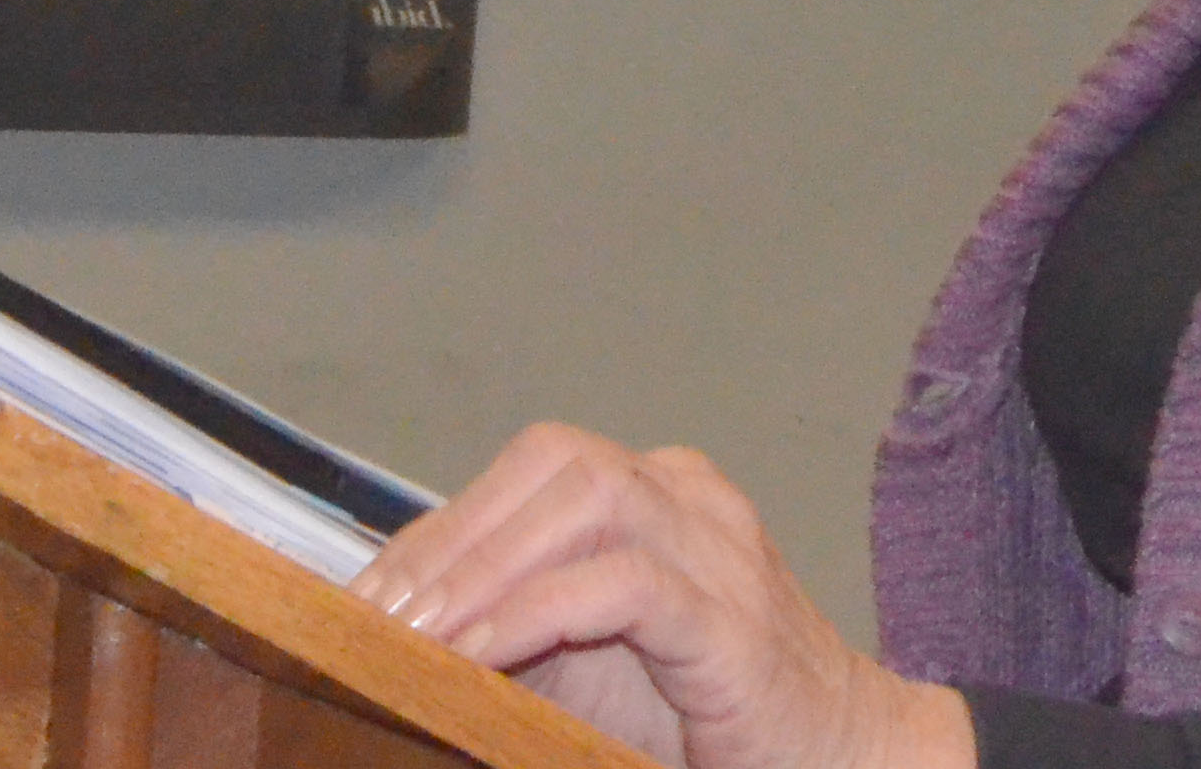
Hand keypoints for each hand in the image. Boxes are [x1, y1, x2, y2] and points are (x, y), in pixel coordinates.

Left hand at [353, 424, 972, 768]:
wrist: (839, 756)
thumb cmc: (705, 716)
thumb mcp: (589, 664)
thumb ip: (516, 630)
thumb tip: (396, 633)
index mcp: (658, 495)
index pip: (529, 472)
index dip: (437, 528)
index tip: (361, 596)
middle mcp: (691, 499)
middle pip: (556, 460)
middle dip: (452, 533)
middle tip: (375, 615)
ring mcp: (719, 549)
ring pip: (591, 497)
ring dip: (486, 563)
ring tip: (418, 631)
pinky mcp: (732, 621)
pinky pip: (627, 584)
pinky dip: (539, 610)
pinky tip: (482, 652)